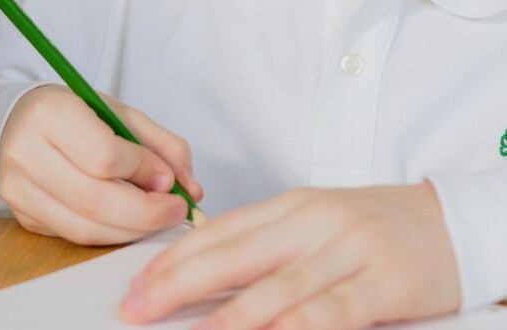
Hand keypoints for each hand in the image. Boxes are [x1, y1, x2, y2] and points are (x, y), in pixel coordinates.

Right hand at [0, 85, 202, 244]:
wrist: (20, 123)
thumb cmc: (78, 116)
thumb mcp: (124, 115)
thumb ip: (164, 147)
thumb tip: (191, 190)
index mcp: (51, 114)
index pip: (104, 156)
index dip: (144, 172)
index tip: (169, 179)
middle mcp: (27, 153)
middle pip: (96, 200)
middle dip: (148, 213)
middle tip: (177, 210)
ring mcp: (19, 190)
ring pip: (86, 228)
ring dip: (133, 230)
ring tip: (158, 217)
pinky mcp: (24, 216)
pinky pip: (76, 236)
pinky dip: (112, 233)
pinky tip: (129, 221)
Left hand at [121, 181, 459, 328]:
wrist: (447, 219)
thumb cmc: (370, 224)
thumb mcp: (313, 220)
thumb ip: (266, 241)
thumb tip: (206, 266)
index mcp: (292, 205)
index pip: (220, 231)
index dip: (175, 258)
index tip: (139, 283)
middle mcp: (314, 222)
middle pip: (237, 254)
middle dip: (181, 283)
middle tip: (139, 308)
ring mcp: (350, 250)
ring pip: (279, 284)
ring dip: (231, 312)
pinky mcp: (385, 281)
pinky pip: (334, 307)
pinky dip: (298, 323)